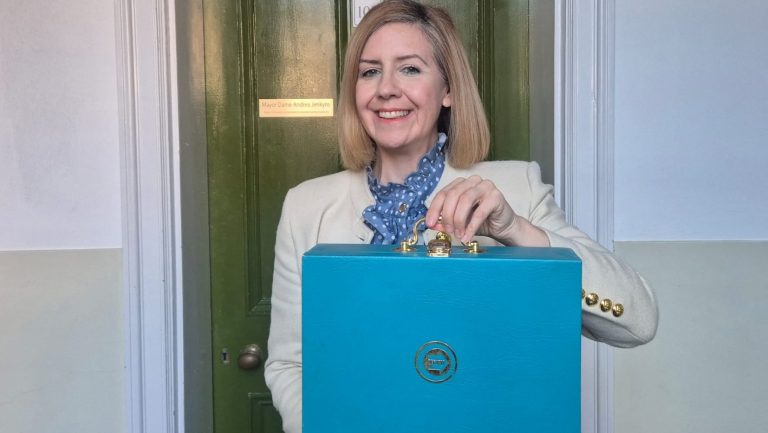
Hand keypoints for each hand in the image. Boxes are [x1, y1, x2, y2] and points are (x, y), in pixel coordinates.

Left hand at [425, 176, 548, 246]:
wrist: (503, 227)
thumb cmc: (481, 222)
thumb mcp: (459, 222)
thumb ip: (445, 222)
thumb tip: (432, 224)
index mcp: (462, 183)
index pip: (443, 193)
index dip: (434, 209)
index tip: (429, 224)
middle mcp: (473, 181)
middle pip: (453, 195)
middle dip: (447, 216)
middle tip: (448, 231)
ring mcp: (486, 186)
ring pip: (465, 200)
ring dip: (458, 220)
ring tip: (458, 234)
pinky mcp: (496, 196)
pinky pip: (480, 211)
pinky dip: (471, 226)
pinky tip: (467, 236)